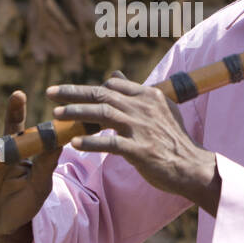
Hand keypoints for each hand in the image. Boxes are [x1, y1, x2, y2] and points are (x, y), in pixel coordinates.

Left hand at [48, 72, 219, 213]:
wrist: (193, 166)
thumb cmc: (174, 139)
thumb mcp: (160, 109)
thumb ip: (136, 92)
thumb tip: (114, 76)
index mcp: (148, 96)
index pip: (112, 86)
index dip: (88, 89)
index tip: (66, 93)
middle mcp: (144, 108)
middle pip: (102, 95)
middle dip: (73, 93)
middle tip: (50, 94)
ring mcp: (142, 128)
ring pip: (103, 114)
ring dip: (78, 113)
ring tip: (57, 115)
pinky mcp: (141, 150)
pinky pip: (111, 143)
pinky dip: (91, 143)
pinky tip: (74, 144)